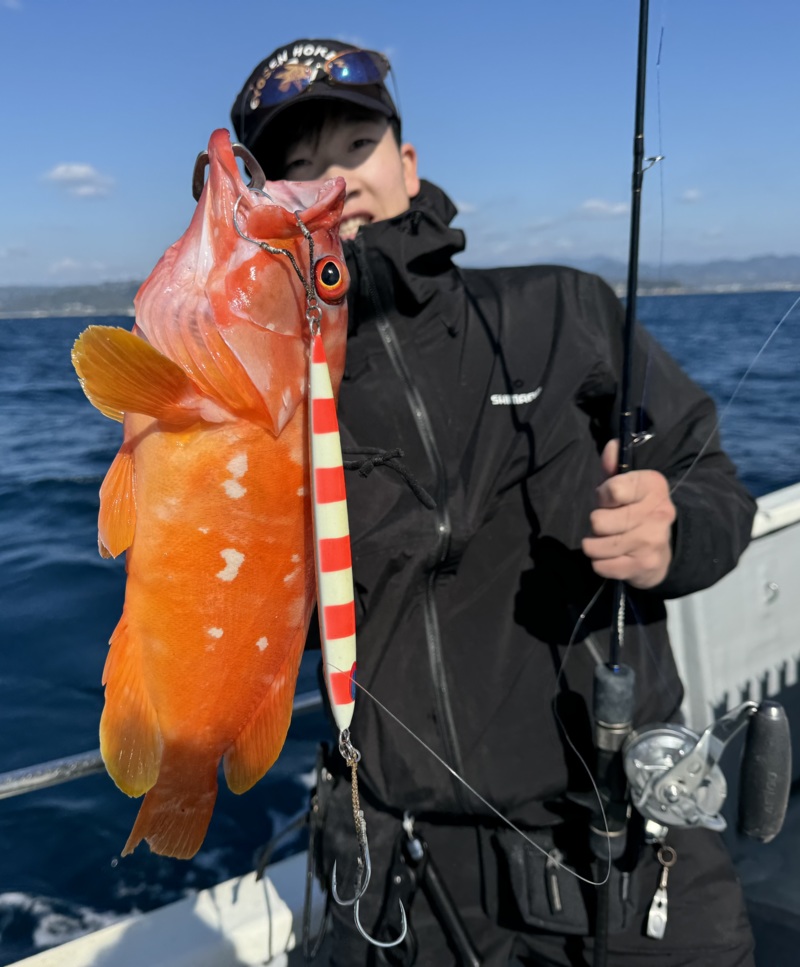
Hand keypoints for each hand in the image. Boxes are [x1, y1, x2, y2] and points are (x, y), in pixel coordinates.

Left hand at [581, 440, 675, 589]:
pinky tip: (612, 557)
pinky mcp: (645, 567)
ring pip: (596, 546)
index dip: (602, 496)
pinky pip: (601, 566)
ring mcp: (652, 542)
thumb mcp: (625, 485)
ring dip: (594, 545)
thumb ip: (613, 467)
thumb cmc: (635, 509)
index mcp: (654, 486)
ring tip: (607, 541)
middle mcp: (658, 513)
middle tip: (608, 524)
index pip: (613, 490)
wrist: (664, 550)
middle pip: (599, 521)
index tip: (609, 500)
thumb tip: (611, 446)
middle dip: (596, 523)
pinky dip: (600, 563)